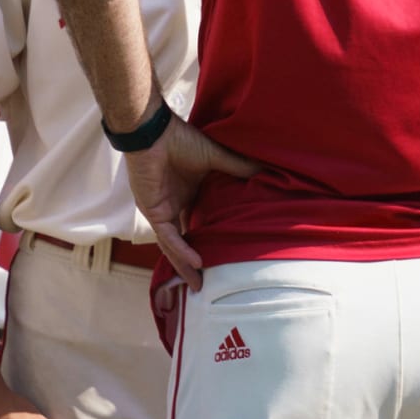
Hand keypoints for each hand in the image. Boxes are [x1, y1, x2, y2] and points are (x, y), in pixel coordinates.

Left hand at [125, 113, 260, 290]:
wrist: (154, 132)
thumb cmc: (181, 140)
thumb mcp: (215, 157)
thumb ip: (237, 168)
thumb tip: (265, 171)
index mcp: (188, 195)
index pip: (200, 225)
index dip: (210, 241)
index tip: (226, 256)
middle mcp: (175, 207)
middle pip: (186, 242)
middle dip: (194, 264)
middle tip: (209, 285)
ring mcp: (162, 212)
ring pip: (175, 246)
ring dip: (186, 266)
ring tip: (200, 286)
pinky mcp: (154, 212)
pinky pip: (168, 237)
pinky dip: (181, 250)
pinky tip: (196, 263)